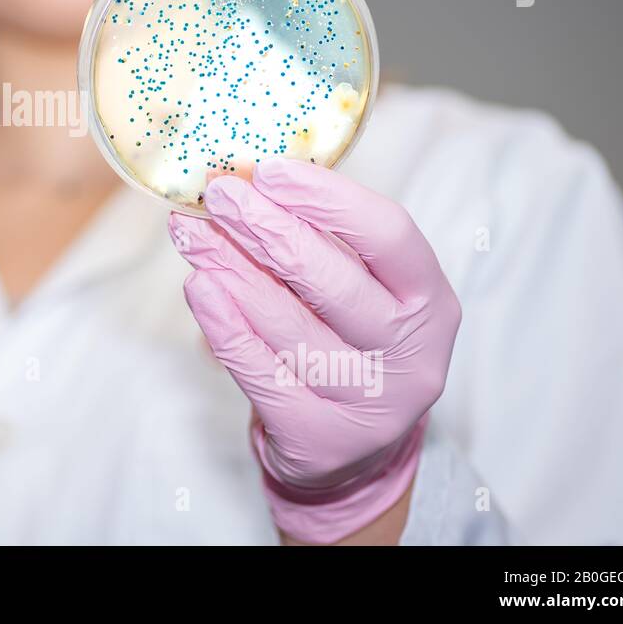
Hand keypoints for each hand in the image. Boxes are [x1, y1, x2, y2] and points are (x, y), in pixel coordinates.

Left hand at [168, 157, 461, 543]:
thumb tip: (250, 182)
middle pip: (333, 281)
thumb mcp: (364, 292)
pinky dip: (223, 324)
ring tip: (191, 232)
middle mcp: (411, 354)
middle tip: (219, 195)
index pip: (389, 236)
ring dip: (231, 269)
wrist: (352, 453)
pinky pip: (259, 370)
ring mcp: (368, 402)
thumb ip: (325, 242)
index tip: (270, 170)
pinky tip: (199, 286)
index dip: (328, 199)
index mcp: (431, 301)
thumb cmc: (349, 344)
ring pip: (288, 324)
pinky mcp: (318, 438)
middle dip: (267, 230)